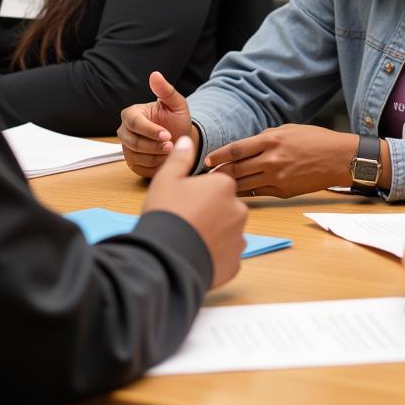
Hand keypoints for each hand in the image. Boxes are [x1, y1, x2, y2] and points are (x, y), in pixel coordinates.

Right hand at [118, 71, 196, 177]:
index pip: (135, 123)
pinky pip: (139, 168)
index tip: (167, 135)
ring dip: (156, 156)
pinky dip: (154, 165)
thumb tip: (155, 74)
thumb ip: (165, 90)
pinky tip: (165, 159)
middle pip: (133, 142)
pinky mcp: (131, 163)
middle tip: (171, 145)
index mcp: (132, 113)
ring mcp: (126, 148)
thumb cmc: (176, 119)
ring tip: (170, 151)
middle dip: (154, 145)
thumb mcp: (176, 104)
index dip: (151, 130)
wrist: (180, 139)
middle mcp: (124, 131)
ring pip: (136, 156)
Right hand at [142, 136, 247, 287]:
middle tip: (186, 222)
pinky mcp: (235, 263)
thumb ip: (180, 158)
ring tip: (189, 241)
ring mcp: (239, 238)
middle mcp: (239, 210)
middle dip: (210, 214)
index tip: (184, 203)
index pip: (217, 186)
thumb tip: (186, 141)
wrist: (166, 258)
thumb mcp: (166, 179)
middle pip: (225, 208)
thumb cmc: (166, 214)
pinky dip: (215, 257)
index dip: (199, 194)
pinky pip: (226, 256)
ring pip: (227, 233)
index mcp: (224, 186)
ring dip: (214, 236)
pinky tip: (197, 257)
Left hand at [205, 124, 356, 198]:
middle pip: (236, 169)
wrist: (338, 159)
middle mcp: (272, 160)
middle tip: (205, 175)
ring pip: (245, 184)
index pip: (236, 150)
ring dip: (228, 185)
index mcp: (271, 141)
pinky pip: (259, 193)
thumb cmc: (315, 140)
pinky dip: (246, 192)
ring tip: (216, 186)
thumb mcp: (288, 129)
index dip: (218, 155)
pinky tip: (237, 192)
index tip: (207, 159)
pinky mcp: (284, 192)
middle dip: (218, 173)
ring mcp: (278, 178)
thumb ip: (266, 137)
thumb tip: (247, 145)